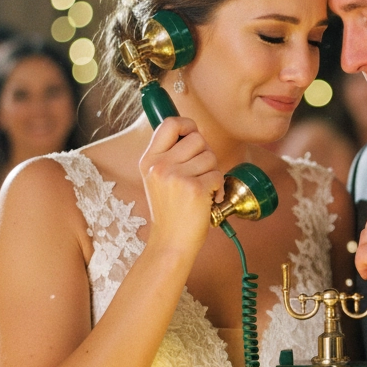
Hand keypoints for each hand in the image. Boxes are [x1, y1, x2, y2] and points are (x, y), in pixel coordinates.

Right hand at [139, 117, 223, 257]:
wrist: (171, 242)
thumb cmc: (171, 211)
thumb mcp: (158, 178)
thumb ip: (171, 155)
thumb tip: (193, 130)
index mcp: (149, 160)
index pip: (170, 124)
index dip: (187, 125)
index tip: (193, 134)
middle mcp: (159, 166)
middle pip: (197, 139)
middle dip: (205, 154)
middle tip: (199, 174)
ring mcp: (176, 177)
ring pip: (210, 156)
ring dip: (212, 172)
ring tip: (201, 189)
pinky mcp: (194, 189)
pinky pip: (217, 175)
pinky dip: (218, 188)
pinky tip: (207, 200)